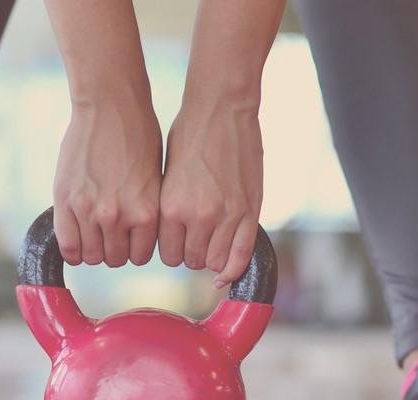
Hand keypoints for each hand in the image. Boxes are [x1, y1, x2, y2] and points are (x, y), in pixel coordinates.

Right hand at [53, 97, 162, 267]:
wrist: (111, 107)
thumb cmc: (138, 139)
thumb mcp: (153, 183)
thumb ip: (143, 214)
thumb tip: (135, 241)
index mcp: (146, 213)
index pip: (140, 256)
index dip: (134, 250)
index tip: (129, 242)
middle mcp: (118, 216)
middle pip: (114, 258)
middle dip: (114, 250)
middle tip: (111, 237)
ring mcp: (90, 209)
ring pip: (91, 254)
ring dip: (92, 249)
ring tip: (94, 235)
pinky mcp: (66, 200)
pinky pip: (67, 244)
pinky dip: (72, 249)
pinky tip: (76, 242)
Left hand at [158, 99, 262, 288]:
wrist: (221, 108)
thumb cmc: (190, 135)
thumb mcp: (169, 175)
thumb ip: (173, 208)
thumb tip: (175, 236)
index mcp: (171, 207)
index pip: (168, 254)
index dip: (173, 251)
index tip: (177, 243)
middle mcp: (198, 215)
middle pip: (192, 260)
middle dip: (192, 254)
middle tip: (194, 241)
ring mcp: (226, 215)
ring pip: (216, 261)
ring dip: (213, 258)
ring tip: (211, 244)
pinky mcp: (249, 211)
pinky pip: (241, 254)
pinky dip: (233, 268)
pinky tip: (226, 272)